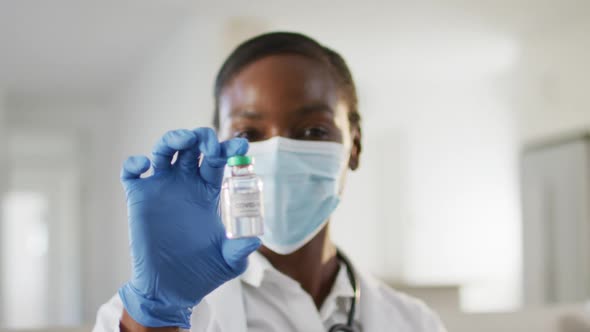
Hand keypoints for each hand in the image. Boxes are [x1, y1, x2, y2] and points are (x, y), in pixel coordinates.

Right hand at [118, 128, 260, 328]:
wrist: (172, 291)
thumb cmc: (203, 273)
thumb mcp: (229, 261)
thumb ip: (241, 248)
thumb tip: (256, 239)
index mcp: (208, 191)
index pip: (218, 160)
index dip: (229, 149)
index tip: (241, 146)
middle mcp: (185, 184)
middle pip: (192, 147)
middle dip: (202, 137)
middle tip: (210, 146)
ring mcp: (161, 188)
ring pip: (164, 150)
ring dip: (173, 139)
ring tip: (184, 141)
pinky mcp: (139, 198)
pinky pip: (131, 172)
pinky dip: (134, 163)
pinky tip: (145, 165)